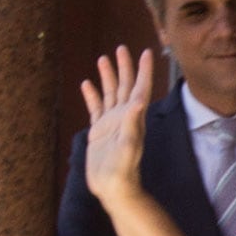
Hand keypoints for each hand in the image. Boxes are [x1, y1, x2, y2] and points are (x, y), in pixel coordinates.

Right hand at [80, 46, 153, 209]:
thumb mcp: (129, 146)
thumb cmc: (123, 170)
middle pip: (125, 85)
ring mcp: (111, 122)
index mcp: (134, 117)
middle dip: (124, 66)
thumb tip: (139, 101)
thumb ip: (133, 124)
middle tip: (122, 48)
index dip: (144, 70)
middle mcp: (124, 116)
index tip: (148, 52)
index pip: (141, 88)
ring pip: (110, 93)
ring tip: (103, 58)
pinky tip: (87, 84)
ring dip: (108, 76)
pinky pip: (95, 107)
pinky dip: (92, 95)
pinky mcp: (99, 130)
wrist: (113, 187)